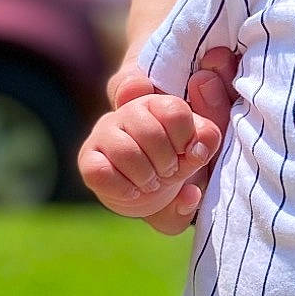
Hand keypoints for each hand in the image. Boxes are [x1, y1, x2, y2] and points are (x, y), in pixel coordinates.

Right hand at [78, 90, 224, 223]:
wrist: (148, 191)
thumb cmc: (174, 165)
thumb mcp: (197, 155)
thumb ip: (206, 144)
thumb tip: (197, 151)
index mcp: (159, 103)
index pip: (175, 111)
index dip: (186, 140)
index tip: (186, 153)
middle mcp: (128, 111)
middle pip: (150, 132)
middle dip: (166, 163)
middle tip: (168, 173)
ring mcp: (104, 132)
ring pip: (125, 152)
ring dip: (146, 177)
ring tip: (151, 183)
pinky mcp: (88, 158)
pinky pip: (101, 172)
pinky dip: (123, 189)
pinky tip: (132, 191)